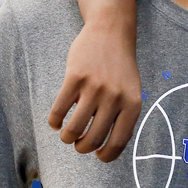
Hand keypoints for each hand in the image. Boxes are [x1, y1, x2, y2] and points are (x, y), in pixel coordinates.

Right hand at [47, 20, 141, 161]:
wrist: (110, 32)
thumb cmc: (120, 67)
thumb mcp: (132, 91)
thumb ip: (124, 116)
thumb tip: (107, 147)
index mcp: (133, 104)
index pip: (119, 141)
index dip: (106, 155)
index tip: (98, 155)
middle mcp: (115, 98)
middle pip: (94, 138)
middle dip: (83, 148)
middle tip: (79, 146)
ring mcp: (94, 87)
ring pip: (74, 128)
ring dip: (67, 138)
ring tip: (66, 136)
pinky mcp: (75, 77)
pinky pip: (59, 109)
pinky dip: (54, 121)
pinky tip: (55, 122)